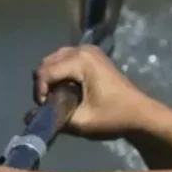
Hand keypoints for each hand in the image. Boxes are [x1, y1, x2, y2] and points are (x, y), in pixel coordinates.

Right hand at [31, 45, 153, 139]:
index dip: (39, 91)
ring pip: (54, 60)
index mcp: (81, 60)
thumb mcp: (82, 122)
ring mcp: (89, 50)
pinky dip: (61, 73)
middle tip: (49, 104)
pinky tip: (67, 90)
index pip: (45, 71)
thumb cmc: (114, 117)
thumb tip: (30, 117)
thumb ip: (54, 118)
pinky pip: (65, 60)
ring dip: (51, 78)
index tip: (45, 108)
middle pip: (47, 62)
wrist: (140, 114)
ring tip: (57, 98)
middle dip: (43, 83)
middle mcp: (83, 49)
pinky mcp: (92, 55)